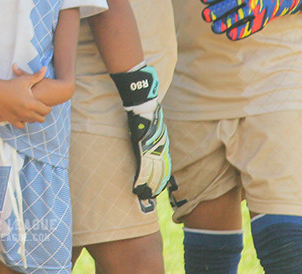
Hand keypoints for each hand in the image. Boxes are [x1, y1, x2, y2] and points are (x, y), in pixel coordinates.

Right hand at [0, 66, 50, 128]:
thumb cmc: (10, 84)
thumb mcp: (25, 80)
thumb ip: (37, 75)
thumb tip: (45, 68)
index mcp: (32, 103)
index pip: (47, 110)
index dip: (48, 108)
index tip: (46, 104)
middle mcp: (26, 113)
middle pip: (41, 119)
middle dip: (42, 114)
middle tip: (40, 108)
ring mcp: (19, 117)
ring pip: (32, 122)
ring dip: (33, 117)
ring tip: (32, 110)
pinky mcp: (11, 120)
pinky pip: (21, 125)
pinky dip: (23, 121)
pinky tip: (22, 115)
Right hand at [110, 65, 171, 197]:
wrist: (144, 104)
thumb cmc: (148, 112)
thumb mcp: (155, 126)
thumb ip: (154, 135)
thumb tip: (150, 138)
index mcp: (162, 145)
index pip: (165, 166)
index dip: (162, 178)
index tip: (159, 188)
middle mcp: (159, 149)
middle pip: (160, 173)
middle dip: (155, 185)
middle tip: (151, 196)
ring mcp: (151, 149)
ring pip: (151, 173)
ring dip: (148, 186)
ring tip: (144, 195)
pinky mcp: (142, 148)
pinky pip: (142, 168)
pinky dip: (140, 179)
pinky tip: (137, 186)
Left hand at [200, 0, 301, 40]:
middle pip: (232, 3)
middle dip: (218, 9)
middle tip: (205, 16)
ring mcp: (257, 9)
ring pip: (240, 16)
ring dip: (226, 22)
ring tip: (214, 28)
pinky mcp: (262, 19)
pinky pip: (250, 26)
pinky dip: (240, 32)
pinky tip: (230, 36)